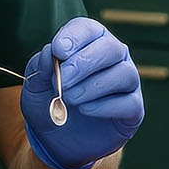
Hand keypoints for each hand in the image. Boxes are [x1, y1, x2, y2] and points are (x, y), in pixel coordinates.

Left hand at [21, 17, 143, 168]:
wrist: (56, 139)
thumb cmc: (48, 102)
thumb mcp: (35, 84)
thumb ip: (41, 66)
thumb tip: (51, 52)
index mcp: (89, 43)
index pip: (89, 29)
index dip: (75, 37)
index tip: (59, 50)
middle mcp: (113, 58)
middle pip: (111, 48)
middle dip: (85, 62)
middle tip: (63, 79)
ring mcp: (126, 83)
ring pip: (124, 74)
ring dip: (93, 86)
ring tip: (70, 98)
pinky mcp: (133, 109)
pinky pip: (129, 102)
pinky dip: (105, 105)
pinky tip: (85, 109)